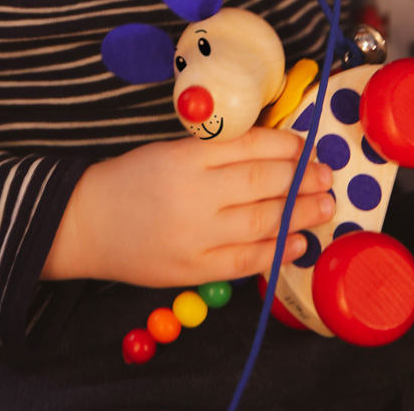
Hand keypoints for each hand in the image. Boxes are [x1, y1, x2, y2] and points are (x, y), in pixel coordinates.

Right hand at [41, 127, 333, 286]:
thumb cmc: (130, 179)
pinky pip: (246, 261)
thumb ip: (214, 151)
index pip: (249, 145)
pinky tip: (297, 243)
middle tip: (327, 176)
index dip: (286, 145)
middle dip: (302, 178)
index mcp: (186, 157)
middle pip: (263, 182)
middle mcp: (195, 194)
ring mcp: (196, 235)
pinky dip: (276, 252)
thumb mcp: (168, 150)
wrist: (86, 224)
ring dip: (301, 213)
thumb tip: (271, 151)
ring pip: (262, 221)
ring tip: (325, 207)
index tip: (306, 146)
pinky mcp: (193, 269)